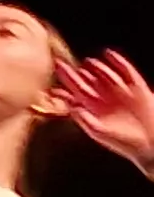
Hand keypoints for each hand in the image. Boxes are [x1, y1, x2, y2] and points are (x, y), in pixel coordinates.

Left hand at [55, 49, 153, 171]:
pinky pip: (126, 72)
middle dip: (73, 74)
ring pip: (105, 76)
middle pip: (86, 83)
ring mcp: (120, 93)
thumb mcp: (101, 132)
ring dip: (96, 69)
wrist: (151, 142)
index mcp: (93, 110)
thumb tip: (72, 107)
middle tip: (59, 63)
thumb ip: (85, 120)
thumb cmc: (125, 142)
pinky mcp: (137, 88)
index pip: (74, 94)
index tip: (52, 82)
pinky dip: (119, 62)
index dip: (64, 86)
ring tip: (87, 62)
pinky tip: (109, 53)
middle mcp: (105, 100)